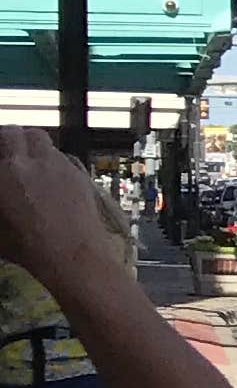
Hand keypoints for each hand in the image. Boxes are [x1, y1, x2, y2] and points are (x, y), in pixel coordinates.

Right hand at [0, 127, 128, 302]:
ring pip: (40, 140)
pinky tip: (47, 175)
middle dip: (6, 138)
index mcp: (5, 172)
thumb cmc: (27, 247)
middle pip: (15, 133)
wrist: (73, 255)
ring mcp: (58, 165)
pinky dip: (48, 159)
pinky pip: (59, 156)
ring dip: (29, 145)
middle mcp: (30, 162)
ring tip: (25, 160)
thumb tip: (3, 190)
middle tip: (3, 149)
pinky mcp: (77, 173)